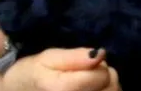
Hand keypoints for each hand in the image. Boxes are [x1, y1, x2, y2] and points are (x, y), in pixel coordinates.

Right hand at [0, 48, 119, 90]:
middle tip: (91, 73)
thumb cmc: (28, 75)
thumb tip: (101, 53)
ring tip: (90, 85)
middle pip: (112, 89)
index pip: (104, 75)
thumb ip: (75, 57)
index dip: (99, 65)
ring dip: (107, 88)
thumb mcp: (47, 59)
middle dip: (106, 77)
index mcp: (63, 90)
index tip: (88, 63)